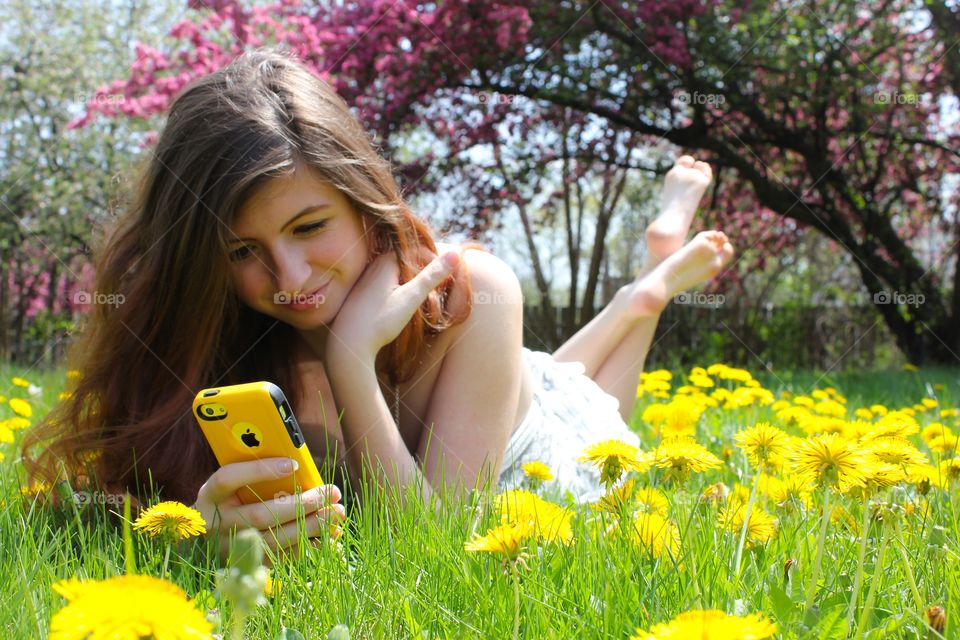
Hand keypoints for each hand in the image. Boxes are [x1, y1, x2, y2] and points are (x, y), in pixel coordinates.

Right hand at [193, 458, 344, 561]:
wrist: (205, 540)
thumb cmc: (227, 501)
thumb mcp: (231, 484)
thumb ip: (253, 472)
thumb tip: (296, 465)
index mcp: (209, 496)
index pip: (228, 479)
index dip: (260, 470)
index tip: (294, 463)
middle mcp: (217, 525)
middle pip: (261, 515)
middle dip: (301, 504)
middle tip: (331, 492)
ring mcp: (231, 549)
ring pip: (275, 540)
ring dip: (311, 526)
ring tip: (337, 512)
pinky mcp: (248, 565)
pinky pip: (283, 557)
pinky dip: (309, 544)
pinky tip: (330, 532)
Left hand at [330, 250, 460, 359]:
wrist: (348, 345)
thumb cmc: (380, 321)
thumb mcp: (411, 297)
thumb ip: (432, 275)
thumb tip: (455, 253)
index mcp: (385, 261)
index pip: (418, 251)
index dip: (435, 264)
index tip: (445, 283)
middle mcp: (373, 265)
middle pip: (407, 262)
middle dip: (424, 274)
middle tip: (438, 292)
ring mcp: (365, 279)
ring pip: (396, 274)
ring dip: (411, 283)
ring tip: (423, 302)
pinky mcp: (361, 293)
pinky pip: (386, 285)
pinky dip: (398, 291)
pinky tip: (399, 310)